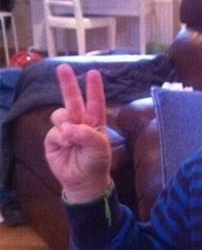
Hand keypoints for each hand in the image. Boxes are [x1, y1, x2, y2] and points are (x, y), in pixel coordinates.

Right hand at [44, 64, 111, 202]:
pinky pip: (54, 131)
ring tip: (72, 138)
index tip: (93, 73)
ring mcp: (65, 130)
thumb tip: (68, 127)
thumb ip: (87, 134)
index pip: (95, 102)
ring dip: (65, 123)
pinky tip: (65, 146)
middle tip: (62, 67)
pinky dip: (60, 138)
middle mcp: (80, 123)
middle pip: (72, 100)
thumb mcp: (100, 148)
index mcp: (95, 122)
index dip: (94, 88)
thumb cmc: (96, 162)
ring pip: (60, 114)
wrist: (83, 181)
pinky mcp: (53, 139)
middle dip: (67, 84)